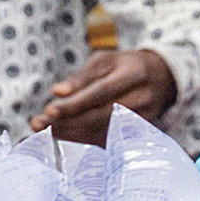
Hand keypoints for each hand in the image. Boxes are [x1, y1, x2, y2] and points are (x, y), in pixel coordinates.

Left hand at [35, 44, 180, 144]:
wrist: (161, 79)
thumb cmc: (124, 67)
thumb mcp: (105, 61)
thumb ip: (81, 76)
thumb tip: (57, 91)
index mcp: (134, 74)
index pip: (101, 92)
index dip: (75, 103)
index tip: (49, 110)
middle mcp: (142, 98)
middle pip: (99, 115)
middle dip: (66, 121)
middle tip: (38, 123)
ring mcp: (142, 119)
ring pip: (100, 131)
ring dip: (68, 132)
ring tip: (43, 129)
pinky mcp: (137, 133)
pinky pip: (104, 140)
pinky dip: (80, 138)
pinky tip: (61, 134)